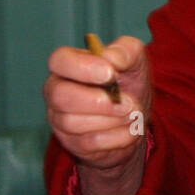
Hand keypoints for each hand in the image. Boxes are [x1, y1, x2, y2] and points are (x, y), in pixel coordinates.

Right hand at [44, 36, 152, 178]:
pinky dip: (117, 136)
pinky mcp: (72, 143)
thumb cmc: (129, 82)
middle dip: (98, 101)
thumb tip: (111, 58)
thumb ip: (126, 51)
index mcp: (69, 65)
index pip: (59, 60)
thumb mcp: (136, 60)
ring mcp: (60, 119)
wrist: (136, 118)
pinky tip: (129, 129)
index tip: (110, 74)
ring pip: (73, 123)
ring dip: (112, 120)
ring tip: (133, 113)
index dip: (83, 67)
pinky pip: (88, 143)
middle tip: (128, 103)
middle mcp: (57, 91)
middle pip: (59, 96)